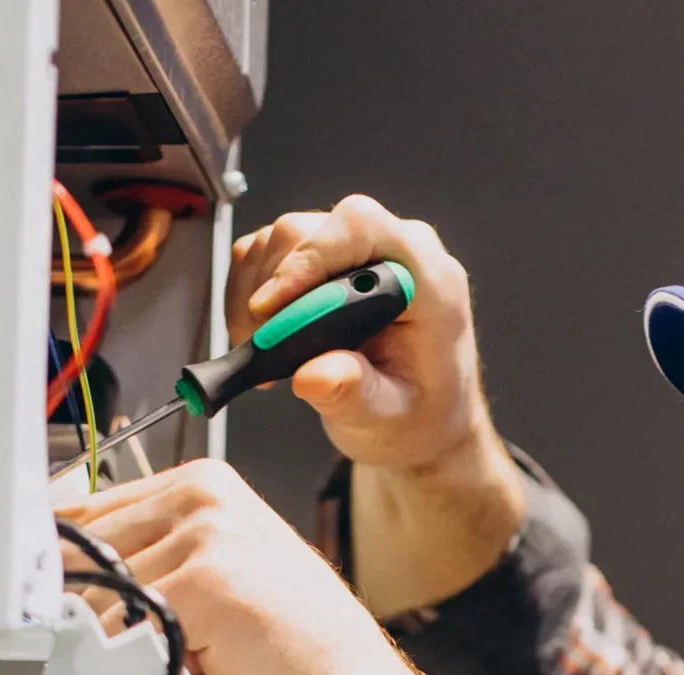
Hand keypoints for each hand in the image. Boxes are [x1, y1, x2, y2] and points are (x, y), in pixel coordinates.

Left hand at [56, 459, 415, 674]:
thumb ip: (155, 561)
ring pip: (97, 590)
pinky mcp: (198, 580)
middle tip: (104, 642)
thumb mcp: (219, 579)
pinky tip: (164, 669)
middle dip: (82, 601)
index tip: (49, 594)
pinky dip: (126, 657)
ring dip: (110, 636)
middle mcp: (204, 497)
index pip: (91, 508)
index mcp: (208, 485)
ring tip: (158, 659)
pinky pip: (118, 623)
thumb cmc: (291, 648)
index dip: (66, 560)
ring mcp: (203, 533)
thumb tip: (71, 580)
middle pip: (85, 545)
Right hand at [227, 196, 526, 615]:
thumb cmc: (418, 428)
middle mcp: (398, 256)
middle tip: (259, 340)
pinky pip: (275, 260)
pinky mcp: (329, 272)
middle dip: (276, 280)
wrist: (426, 436)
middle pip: (315, 228)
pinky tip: (262, 344)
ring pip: (287, 240)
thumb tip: (320, 374)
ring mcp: (363, 260)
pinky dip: (256, 296)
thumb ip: (355, 396)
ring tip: (262, 351)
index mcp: (427, 279)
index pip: (363, 230)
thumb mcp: (388, 422)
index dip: (311, 259)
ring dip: (260, 291)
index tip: (276, 308)